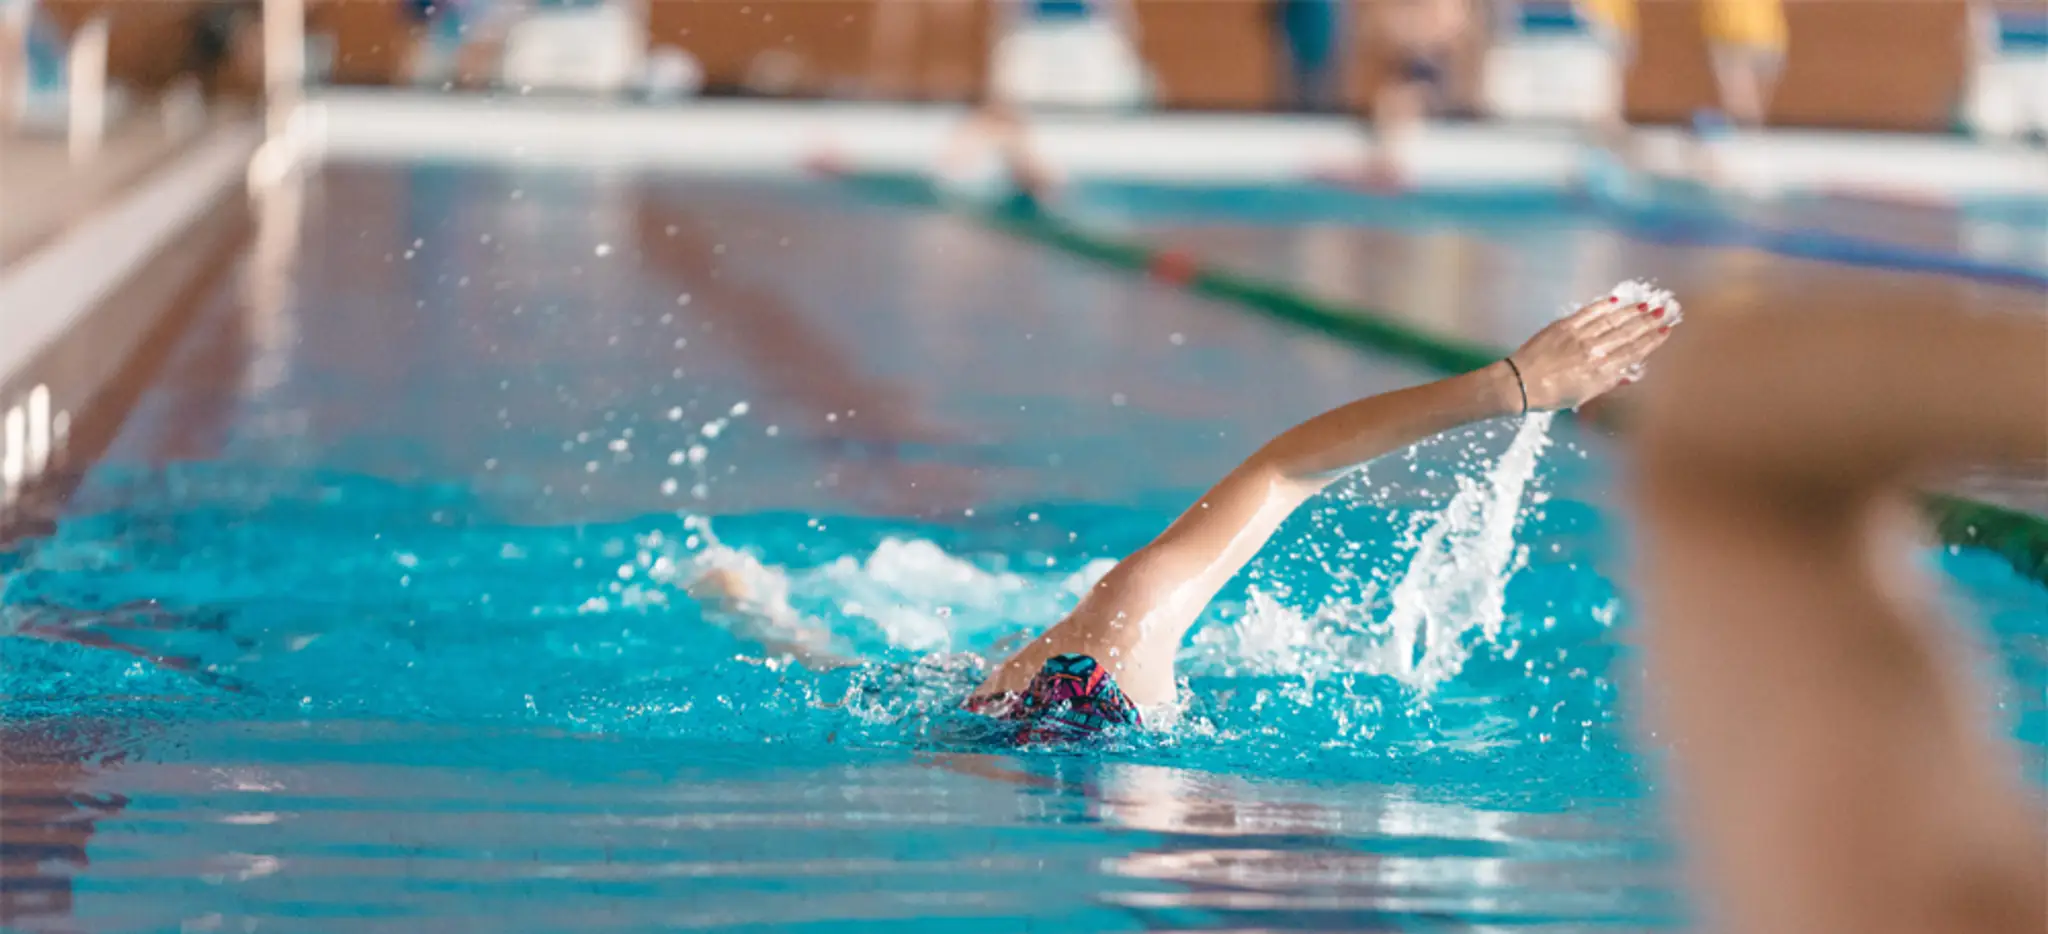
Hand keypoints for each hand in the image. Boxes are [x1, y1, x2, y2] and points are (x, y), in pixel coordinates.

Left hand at [1507, 296, 1676, 410]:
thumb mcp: (1584, 395)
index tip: (1666, 331)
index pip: (1633, 352)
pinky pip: (1589, 312)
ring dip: (1631, 311)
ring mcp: (1579, 336)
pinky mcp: (1564, 326)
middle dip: (1648, 322)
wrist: (1520, 383)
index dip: (1652, 340)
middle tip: (1664, 311)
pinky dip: (1604, 305)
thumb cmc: (1552, 395)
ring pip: (1612, 320)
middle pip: (1628, 333)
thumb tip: (1629, 373)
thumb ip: (1608, 382)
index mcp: (1601, 371)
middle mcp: (1594, 352)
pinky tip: (1616, 300)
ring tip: (1646, 304)